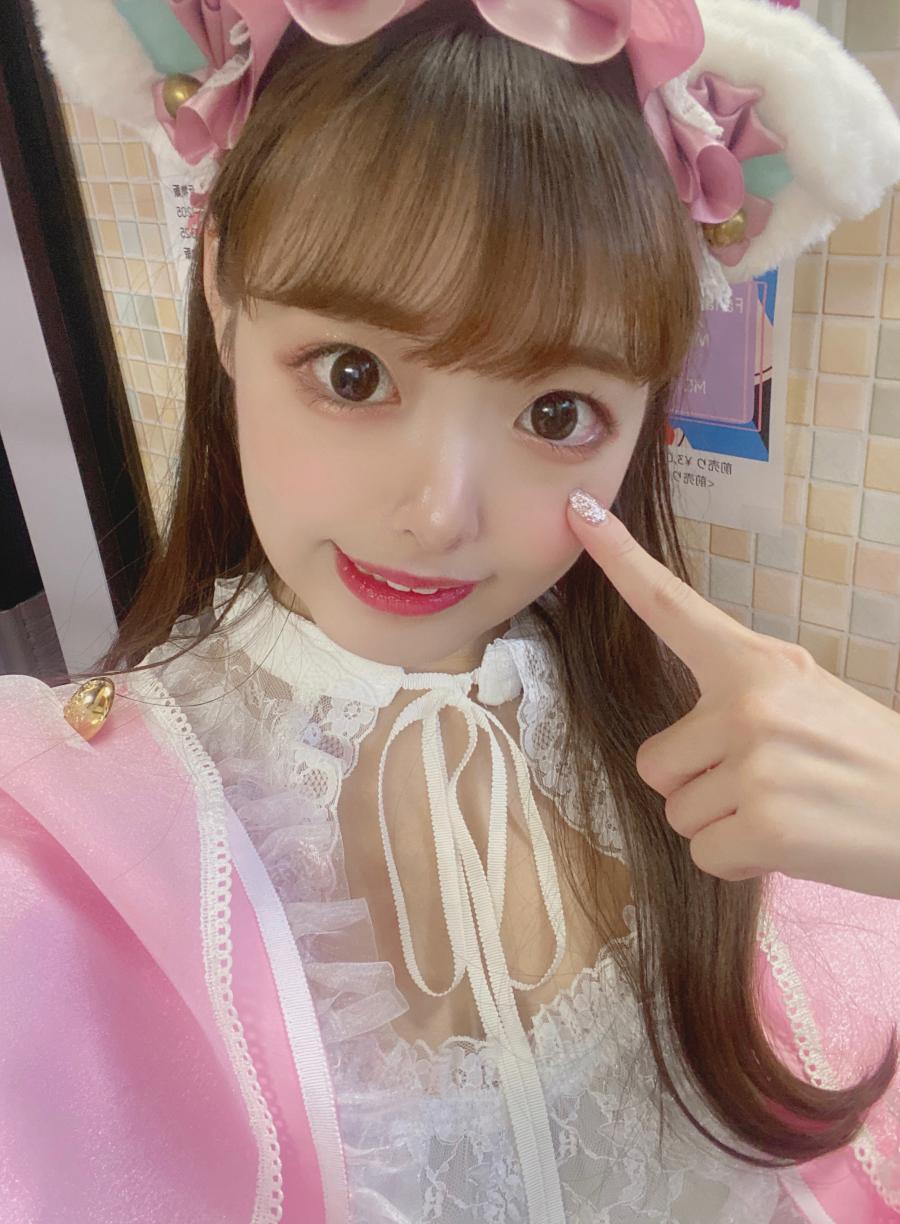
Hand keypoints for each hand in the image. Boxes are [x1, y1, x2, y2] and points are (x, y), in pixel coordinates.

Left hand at [567, 492, 899, 900]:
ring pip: (678, 813)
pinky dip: (741, 862)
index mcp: (759, 663)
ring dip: (722, 826)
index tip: (580, 512)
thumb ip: (741, 697)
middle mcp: (748, 703)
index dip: (619, 559)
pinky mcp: (765, 824)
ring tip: (786, 812)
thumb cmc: (869, 762)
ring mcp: (755, 763)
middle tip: (767, 787)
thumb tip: (683, 740)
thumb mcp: (810, 699)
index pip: (671, 605)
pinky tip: (792, 844)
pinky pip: (705, 854)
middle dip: (697, 788)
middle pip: (654, 762)